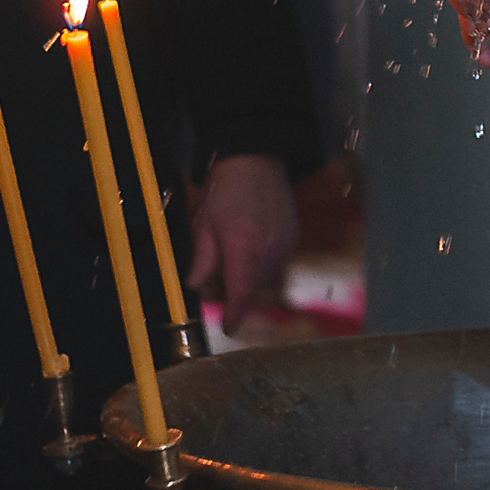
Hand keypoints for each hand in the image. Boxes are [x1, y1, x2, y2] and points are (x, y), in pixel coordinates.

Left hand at [187, 153, 299, 333]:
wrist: (256, 162)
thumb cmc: (227, 192)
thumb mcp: (204, 226)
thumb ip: (201, 261)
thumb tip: (196, 287)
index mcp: (243, 249)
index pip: (241, 296)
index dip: (234, 316)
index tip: (228, 327)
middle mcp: (269, 252)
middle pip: (252, 292)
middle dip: (233, 294)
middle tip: (214, 280)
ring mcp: (285, 247)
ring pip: (265, 281)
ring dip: (248, 281)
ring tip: (231, 260)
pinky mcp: (293, 241)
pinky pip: (277, 266)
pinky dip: (261, 267)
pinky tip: (249, 249)